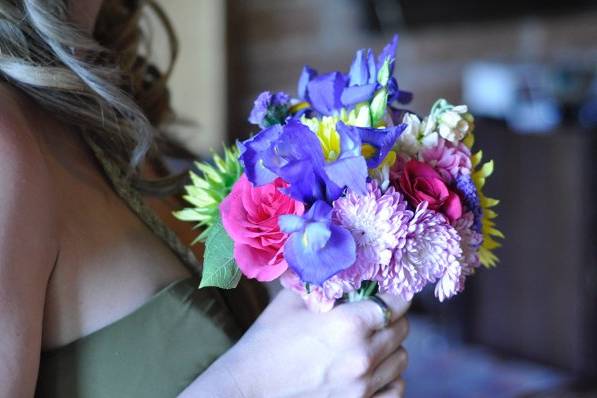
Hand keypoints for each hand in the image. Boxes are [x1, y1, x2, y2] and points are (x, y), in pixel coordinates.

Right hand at [185, 289, 409, 397]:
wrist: (246, 391)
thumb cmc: (264, 345)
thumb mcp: (291, 303)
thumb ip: (322, 285)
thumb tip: (341, 270)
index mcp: (348, 325)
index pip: (396, 302)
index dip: (394, 294)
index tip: (386, 293)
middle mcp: (363, 356)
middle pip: (402, 330)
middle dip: (390, 319)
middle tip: (372, 317)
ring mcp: (364, 388)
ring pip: (401, 360)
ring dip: (389, 349)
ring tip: (368, 345)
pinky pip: (395, 390)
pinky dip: (389, 379)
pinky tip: (371, 372)